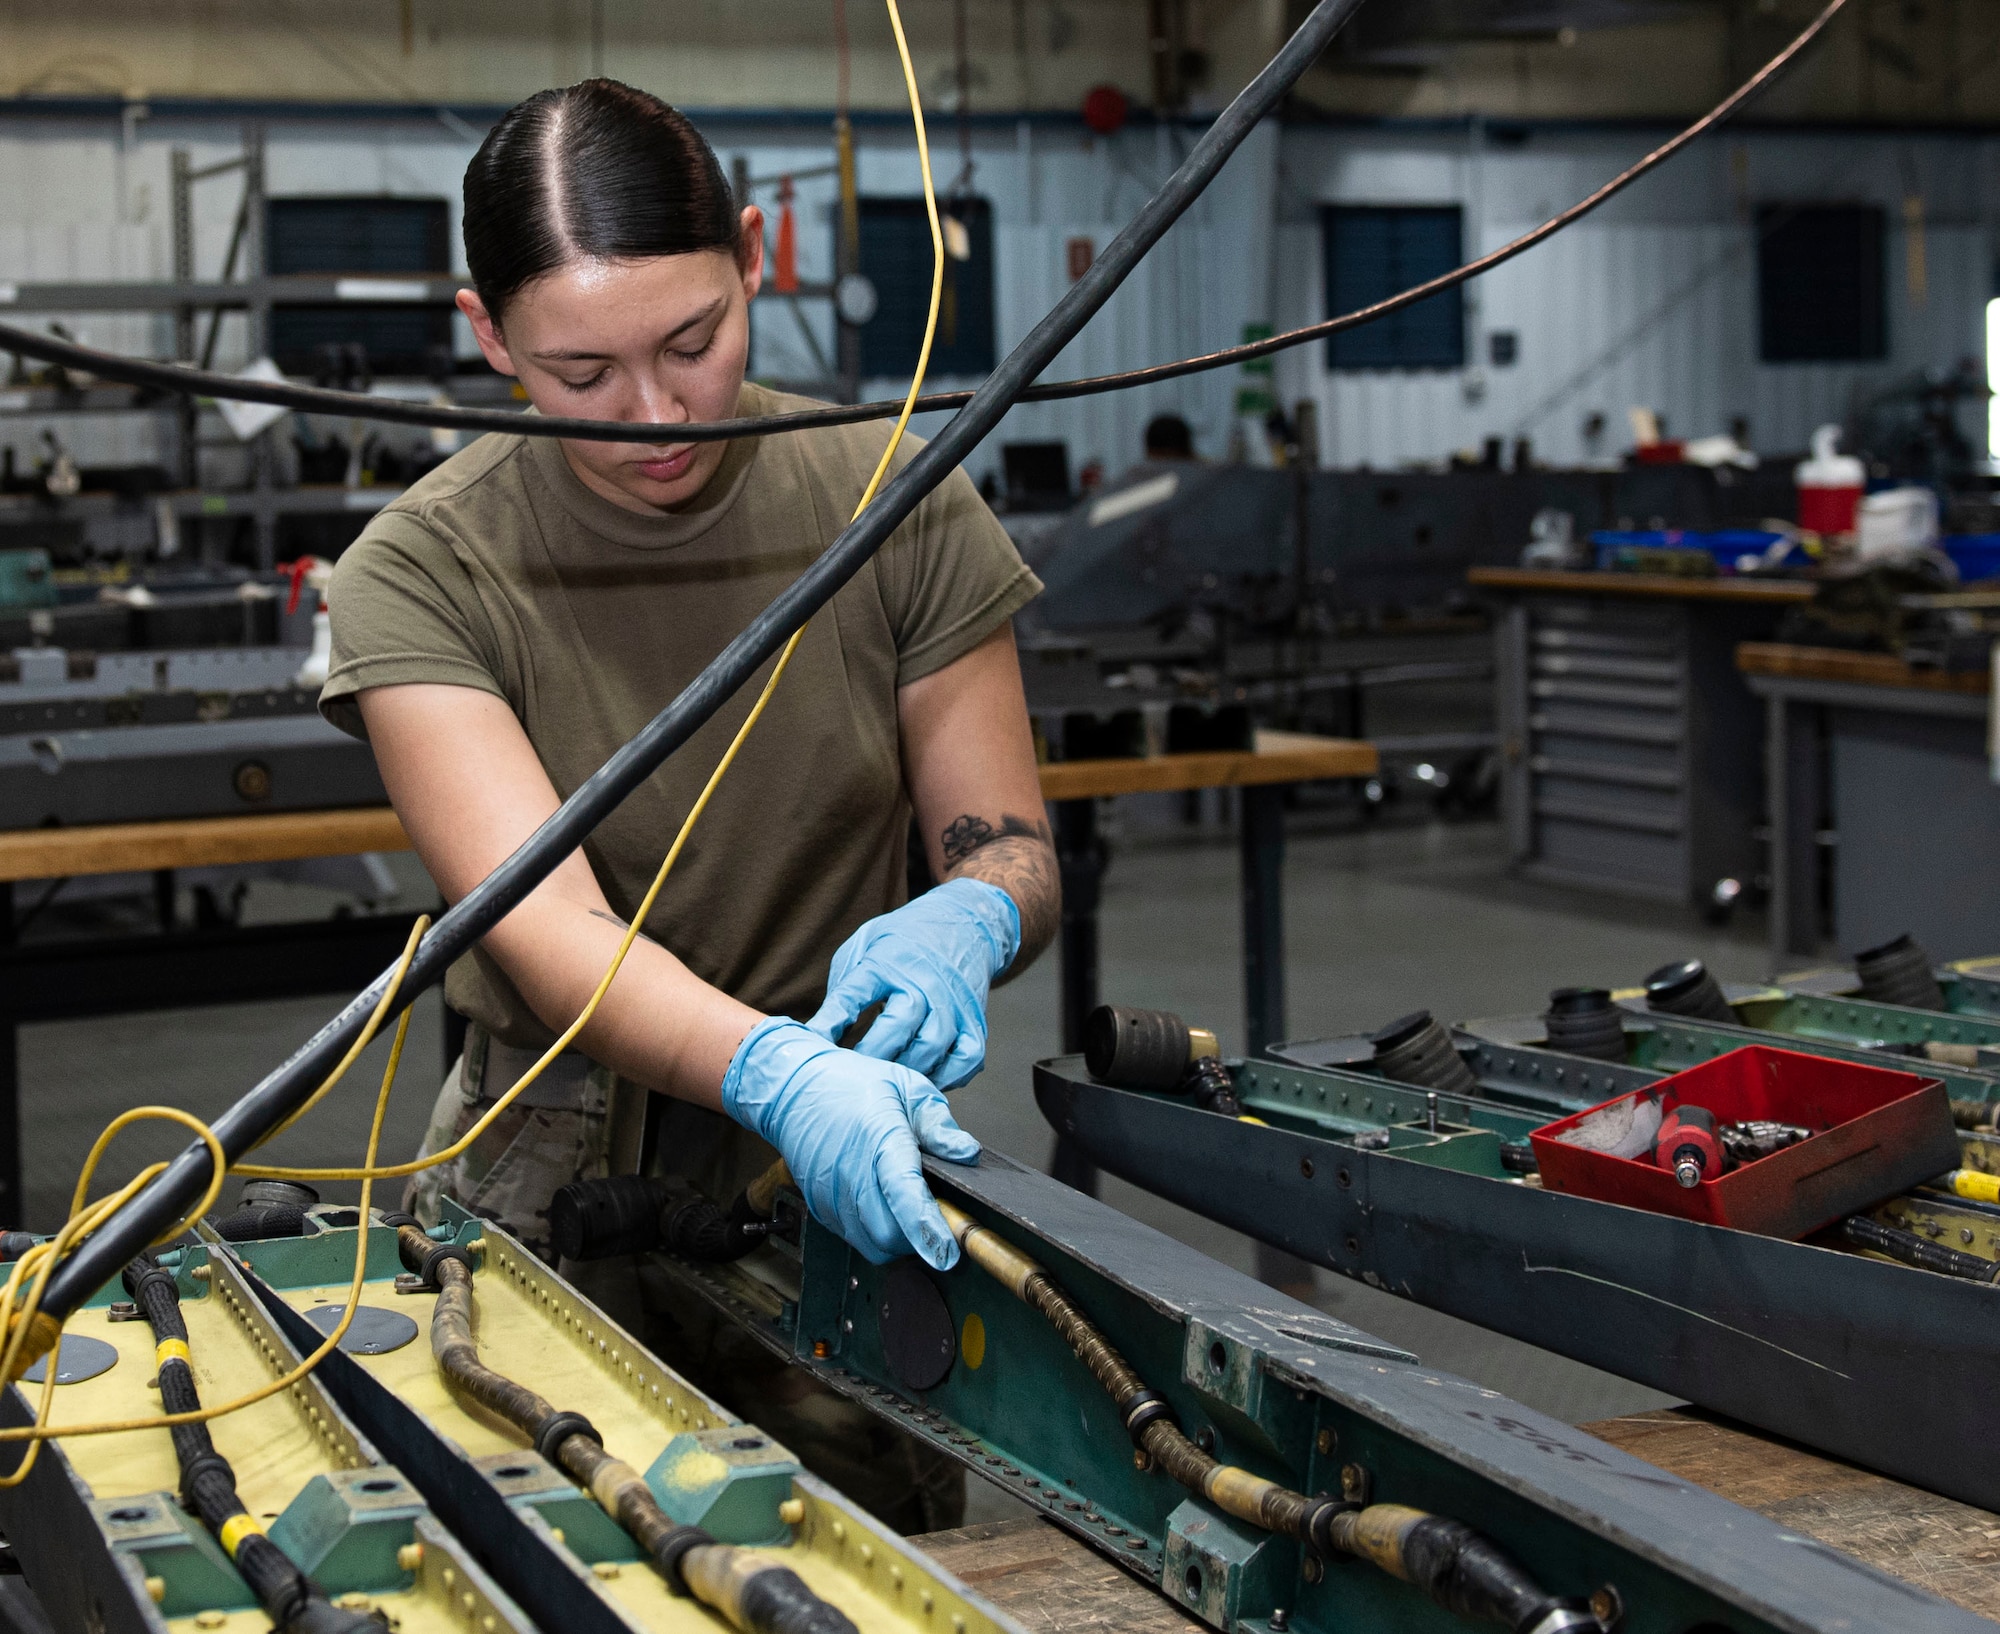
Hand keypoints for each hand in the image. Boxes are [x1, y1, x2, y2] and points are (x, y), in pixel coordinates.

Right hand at [721, 1018, 979, 1267]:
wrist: (794, 1090)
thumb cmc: (852, 1085)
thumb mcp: (905, 1086)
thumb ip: (938, 1124)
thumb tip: (968, 1153)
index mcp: (879, 1138)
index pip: (903, 1192)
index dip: (926, 1227)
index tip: (947, 1252)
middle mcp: (850, 1173)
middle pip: (890, 1233)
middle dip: (921, 1236)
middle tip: (937, 1212)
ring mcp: (831, 1195)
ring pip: (874, 1245)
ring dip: (900, 1239)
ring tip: (910, 1207)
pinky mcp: (821, 1209)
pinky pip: (857, 1238)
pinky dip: (878, 1233)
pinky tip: (885, 1205)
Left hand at [806, 878, 1019, 1089]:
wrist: (964, 924)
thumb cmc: (903, 942)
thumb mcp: (865, 945)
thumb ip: (844, 987)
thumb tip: (822, 1036)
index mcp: (888, 961)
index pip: (854, 994)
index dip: (830, 1022)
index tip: (813, 1044)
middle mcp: (924, 981)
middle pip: (898, 1026)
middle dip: (870, 1056)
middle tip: (851, 1075)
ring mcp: (954, 1003)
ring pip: (931, 1048)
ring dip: (905, 1072)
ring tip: (886, 1081)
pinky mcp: (976, 1022)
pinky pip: (965, 1060)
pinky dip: (945, 1078)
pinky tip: (924, 1078)